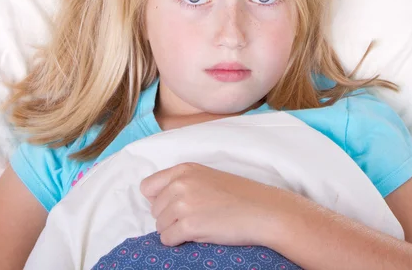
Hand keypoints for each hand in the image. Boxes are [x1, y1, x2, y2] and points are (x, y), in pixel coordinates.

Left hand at [140, 162, 299, 246]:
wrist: (264, 211)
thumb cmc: (239, 196)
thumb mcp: (206, 177)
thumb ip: (181, 183)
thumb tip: (155, 199)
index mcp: (183, 169)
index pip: (147, 186)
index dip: (157, 199)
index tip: (171, 206)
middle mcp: (180, 183)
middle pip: (154, 208)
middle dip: (168, 217)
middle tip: (191, 218)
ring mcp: (184, 204)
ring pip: (159, 225)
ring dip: (173, 230)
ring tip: (197, 227)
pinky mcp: (190, 225)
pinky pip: (167, 239)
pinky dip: (177, 242)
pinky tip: (195, 236)